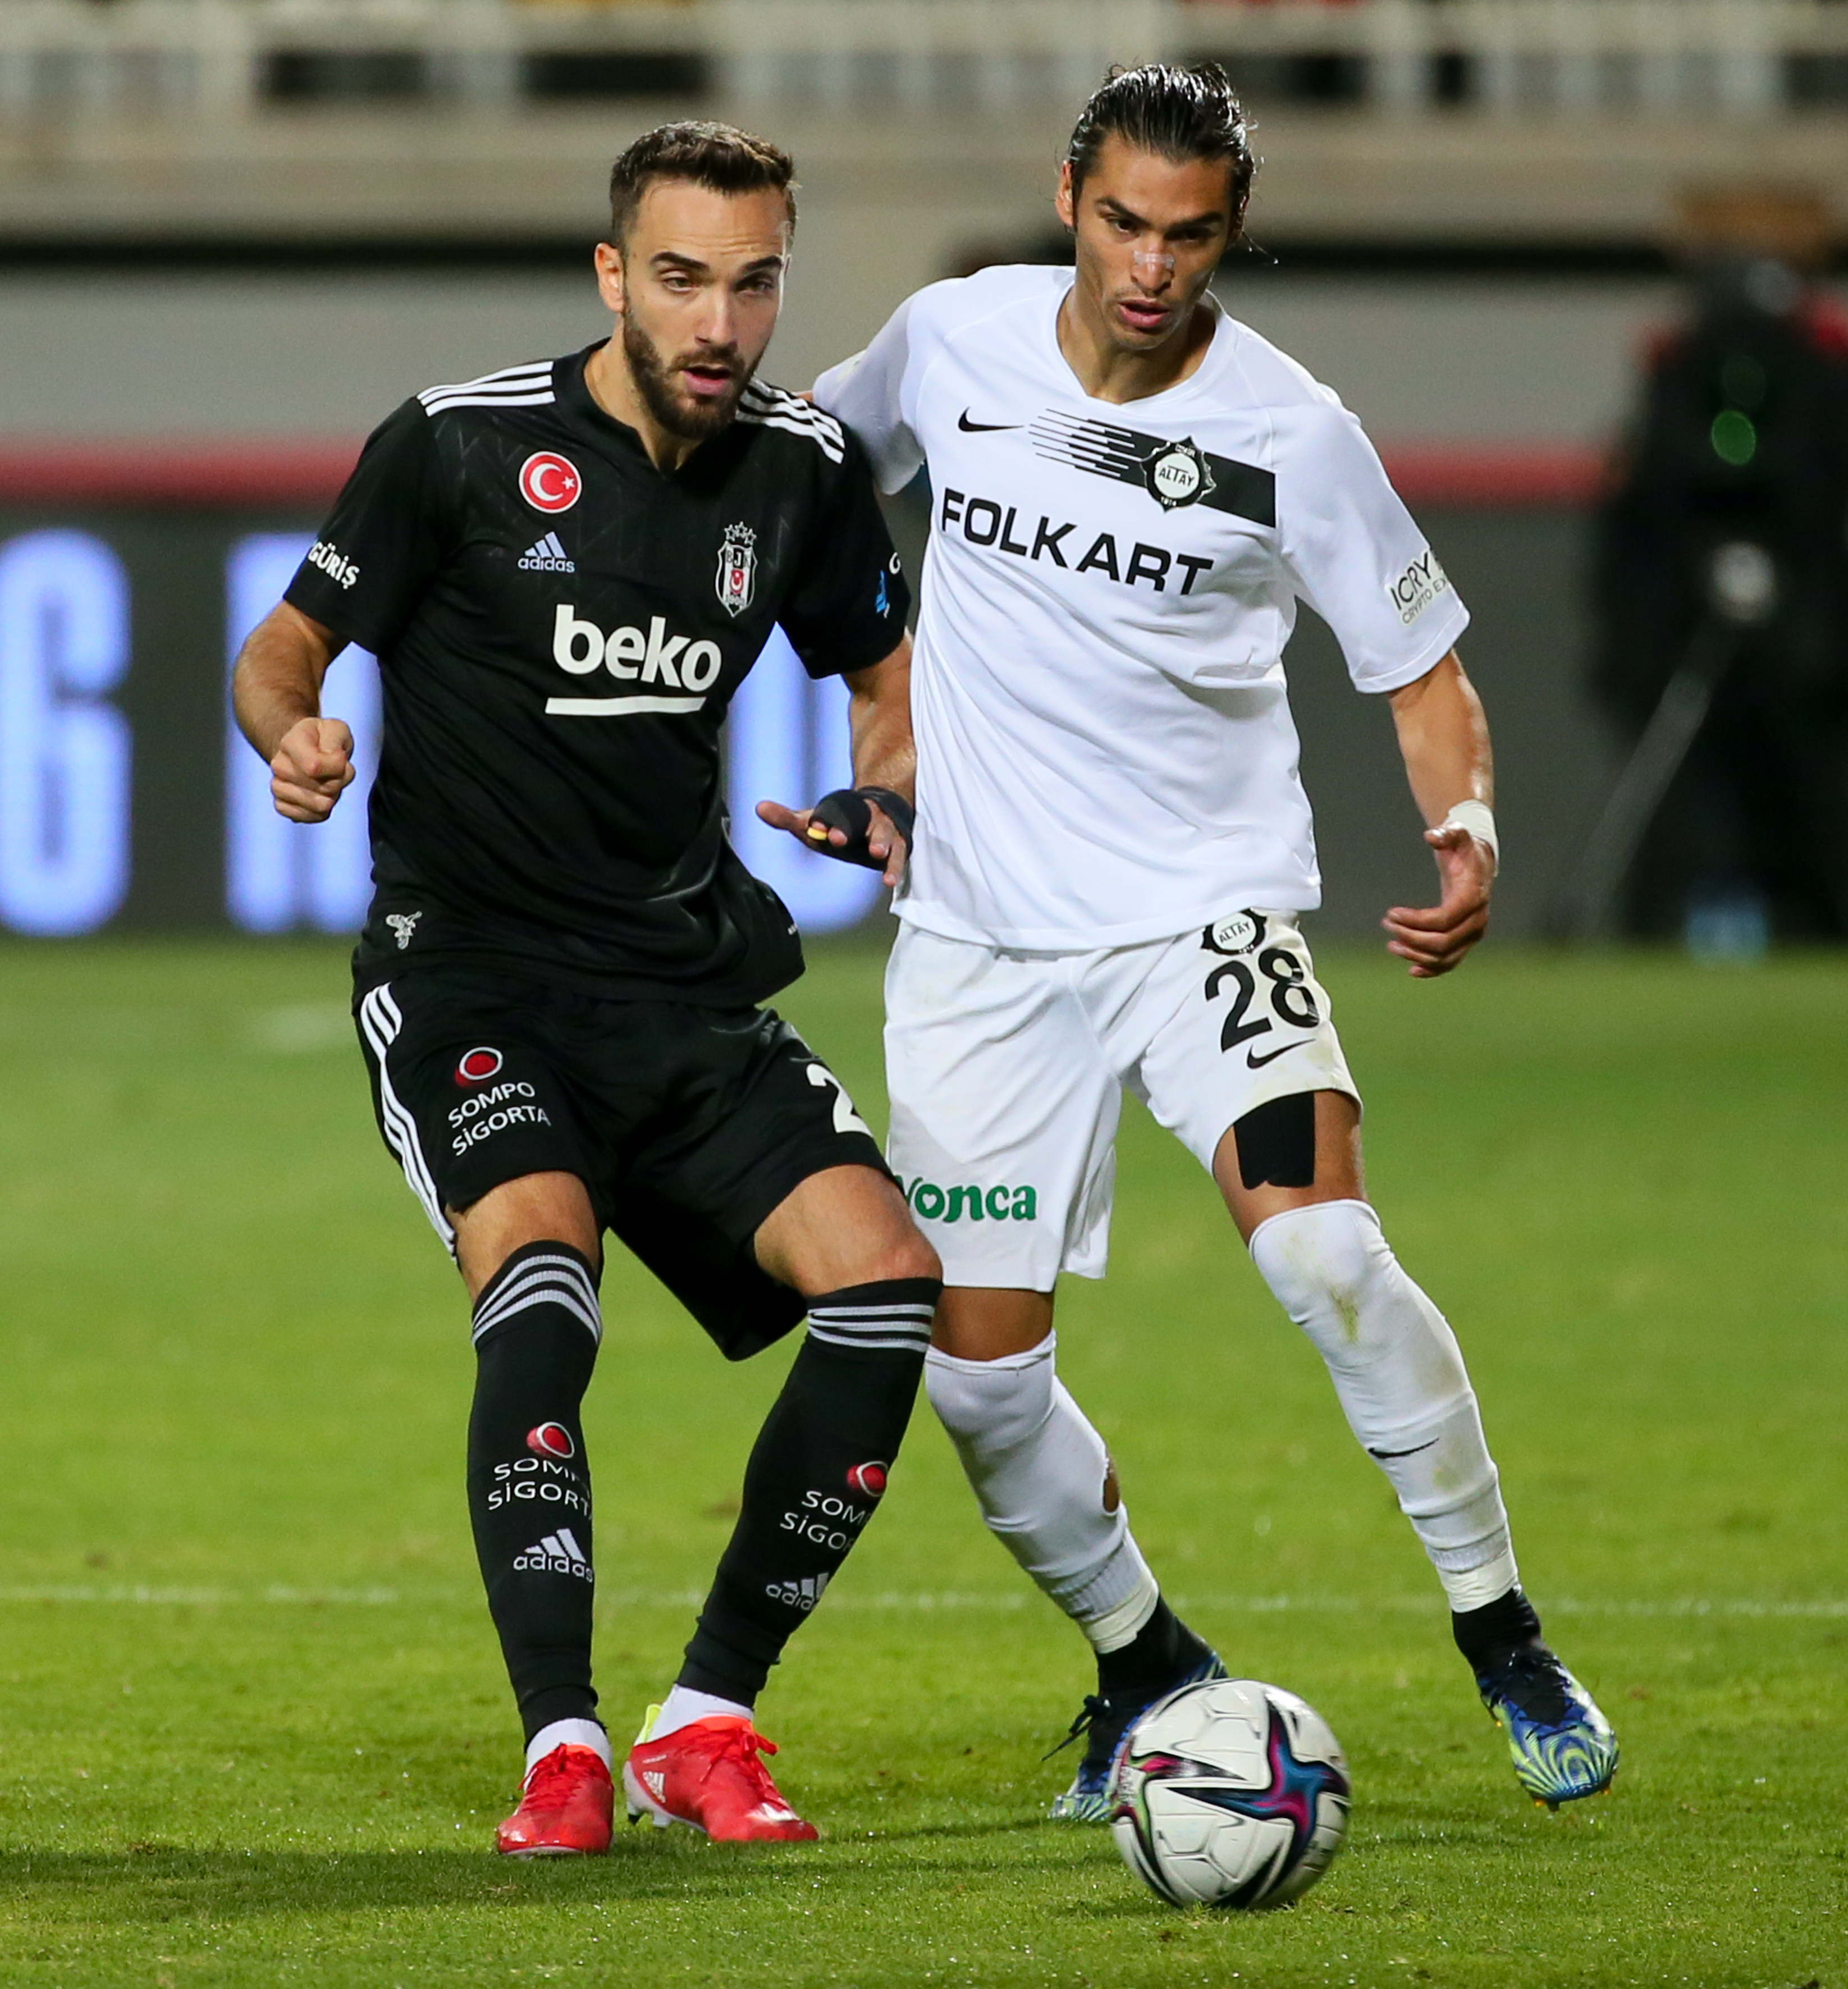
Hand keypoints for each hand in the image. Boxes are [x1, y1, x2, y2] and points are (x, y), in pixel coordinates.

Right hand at [270, 716, 354, 822]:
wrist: (306, 750)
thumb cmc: (324, 740)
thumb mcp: (336, 729)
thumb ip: (337, 741)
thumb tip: (335, 762)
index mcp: (290, 742)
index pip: (314, 767)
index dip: (338, 766)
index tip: (339, 757)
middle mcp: (279, 765)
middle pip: (325, 789)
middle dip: (339, 780)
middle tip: (334, 769)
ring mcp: (277, 787)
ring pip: (321, 806)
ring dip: (333, 796)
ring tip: (327, 780)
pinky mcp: (281, 805)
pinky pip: (312, 817)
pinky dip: (323, 810)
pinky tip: (320, 795)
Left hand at [755, 797, 908, 887]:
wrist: (879, 812)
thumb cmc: (840, 824)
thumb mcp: (814, 822)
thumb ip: (788, 819)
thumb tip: (758, 808)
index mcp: (843, 809)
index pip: (832, 812)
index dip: (824, 821)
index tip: (816, 829)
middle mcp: (865, 815)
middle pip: (859, 820)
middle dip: (848, 829)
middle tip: (838, 839)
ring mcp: (884, 828)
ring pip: (885, 833)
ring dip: (881, 842)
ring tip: (877, 853)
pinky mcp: (899, 845)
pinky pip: (900, 855)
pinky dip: (895, 868)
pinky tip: (889, 881)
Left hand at [1382, 824, 1492, 977]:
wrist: (1478, 864)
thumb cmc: (1464, 850)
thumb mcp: (1457, 835)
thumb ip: (1446, 832)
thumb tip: (1431, 835)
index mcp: (1473, 897)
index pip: (1444, 919)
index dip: (1415, 921)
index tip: (1391, 913)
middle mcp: (1477, 921)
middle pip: (1441, 943)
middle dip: (1410, 937)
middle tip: (1387, 923)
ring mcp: (1473, 935)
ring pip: (1444, 958)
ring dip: (1415, 955)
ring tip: (1391, 944)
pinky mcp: (1465, 943)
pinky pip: (1449, 964)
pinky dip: (1431, 970)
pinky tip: (1411, 969)